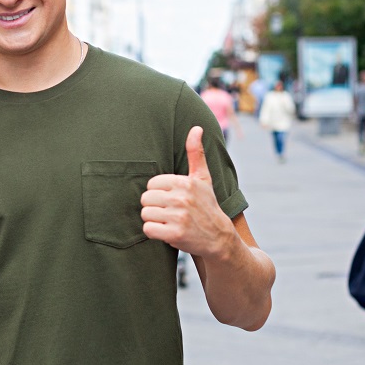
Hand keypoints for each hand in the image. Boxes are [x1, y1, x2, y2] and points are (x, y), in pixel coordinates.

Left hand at [141, 126, 236, 258]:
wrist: (218, 237)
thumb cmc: (207, 204)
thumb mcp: (203, 178)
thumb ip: (196, 153)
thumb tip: (197, 128)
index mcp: (185, 182)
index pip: (151, 184)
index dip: (158, 192)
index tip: (171, 198)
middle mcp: (182, 198)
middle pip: (145, 198)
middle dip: (154, 206)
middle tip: (168, 211)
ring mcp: (179, 217)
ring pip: (145, 214)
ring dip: (153, 219)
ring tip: (168, 221)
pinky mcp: (175, 234)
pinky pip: (148, 229)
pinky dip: (154, 232)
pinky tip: (166, 231)